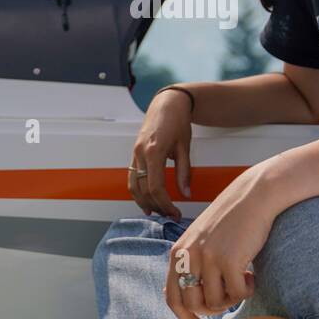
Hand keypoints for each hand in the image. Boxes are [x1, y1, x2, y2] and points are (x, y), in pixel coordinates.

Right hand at [128, 88, 193, 216]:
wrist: (167, 103)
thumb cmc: (178, 121)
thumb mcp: (185, 147)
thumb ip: (184, 172)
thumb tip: (186, 194)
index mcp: (154, 151)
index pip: (155, 187)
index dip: (165, 203)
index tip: (175, 212)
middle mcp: (141, 153)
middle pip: (144, 189)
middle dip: (157, 205)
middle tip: (170, 215)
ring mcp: (135, 153)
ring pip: (134, 185)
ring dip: (144, 201)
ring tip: (157, 212)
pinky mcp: (135, 153)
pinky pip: (132, 176)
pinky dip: (138, 191)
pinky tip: (147, 199)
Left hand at [164, 159, 284, 318]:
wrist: (253, 196)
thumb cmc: (230, 220)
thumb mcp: (200, 240)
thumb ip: (189, 265)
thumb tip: (180, 300)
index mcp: (178, 252)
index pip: (172, 298)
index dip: (185, 317)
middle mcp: (188, 256)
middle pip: (194, 304)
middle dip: (213, 308)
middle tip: (229, 297)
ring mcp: (208, 259)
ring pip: (216, 302)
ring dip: (232, 298)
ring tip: (242, 280)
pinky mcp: (229, 261)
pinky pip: (236, 295)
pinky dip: (246, 291)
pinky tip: (252, 275)